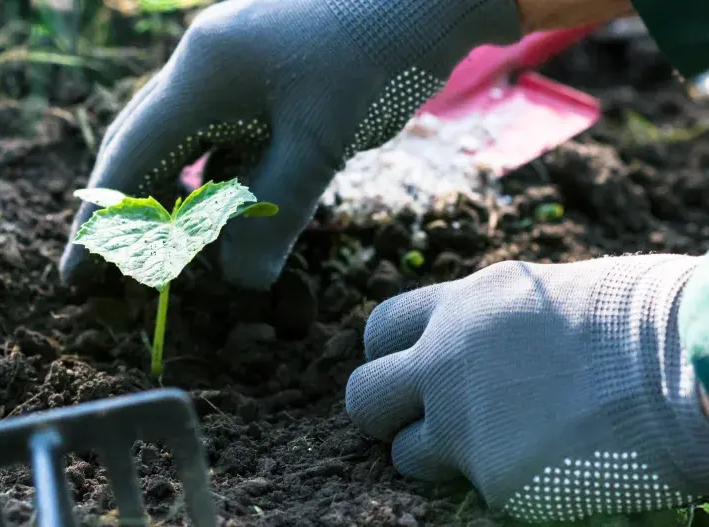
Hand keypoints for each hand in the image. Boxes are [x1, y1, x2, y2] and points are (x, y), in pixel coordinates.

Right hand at [60, 0, 522, 289]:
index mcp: (202, 73)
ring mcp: (236, 62)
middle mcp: (205, 64)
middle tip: (125, 265)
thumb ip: (273, 214)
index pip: (130, 157)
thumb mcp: (321, 143)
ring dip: (188, 195)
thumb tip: (241, 283)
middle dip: (133, 207)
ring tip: (189, 246)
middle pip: (146, 143)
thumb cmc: (375, 55)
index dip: (101, 221)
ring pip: (190, 141)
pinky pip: (230, 132)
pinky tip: (250, 202)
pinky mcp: (267, 71)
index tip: (77, 274)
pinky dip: (230, 175)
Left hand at [345, 254, 708, 522]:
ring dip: (433, 456)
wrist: (679, 363)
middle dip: (384, 413)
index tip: (412, 370)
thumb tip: (477, 343)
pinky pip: (471, 488)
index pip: (380, 329)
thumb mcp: (540, 297)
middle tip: (423, 420)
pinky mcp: (491, 475)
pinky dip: (498, 481)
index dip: (388, 355)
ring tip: (494, 447)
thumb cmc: (632, 320)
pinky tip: (545, 462)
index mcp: (459, 307)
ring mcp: (461, 421)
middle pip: (363, 396)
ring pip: (403, 454)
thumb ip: (490, 323)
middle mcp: (443, 361)